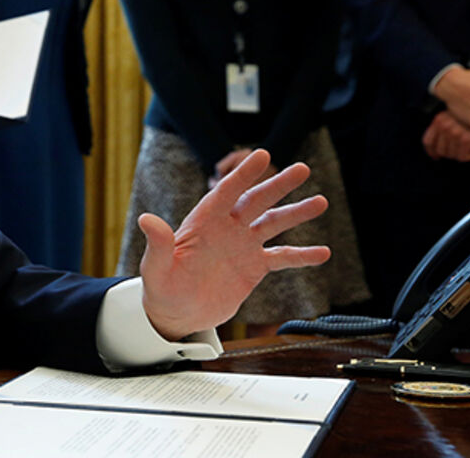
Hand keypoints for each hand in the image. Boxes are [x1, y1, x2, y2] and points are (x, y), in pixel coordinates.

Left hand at [138, 149, 330, 340]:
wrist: (176, 313)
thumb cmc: (161, 289)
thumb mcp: (156, 269)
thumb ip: (157, 245)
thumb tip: (146, 220)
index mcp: (204, 221)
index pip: (226, 192)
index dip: (243, 175)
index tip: (260, 155)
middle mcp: (227, 228)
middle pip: (256, 200)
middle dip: (278, 184)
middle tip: (302, 168)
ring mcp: (242, 245)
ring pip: (274, 223)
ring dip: (296, 213)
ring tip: (321, 202)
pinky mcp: (254, 267)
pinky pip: (282, 257)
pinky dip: (302, 255)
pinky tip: (323, 252)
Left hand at [422, 111, 469, 161]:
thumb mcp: (452, 117)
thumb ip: (441, 129)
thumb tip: (436, 152)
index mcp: (438, 120)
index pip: (427, 141)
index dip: (431, 152)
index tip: (436, 156)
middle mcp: (444, 126)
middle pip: (440, 151)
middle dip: (450, 153)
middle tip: (460, 149)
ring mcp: (455, 133)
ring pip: (452, 155)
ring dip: (460, 154)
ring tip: (468, 146)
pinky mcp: (467, 139)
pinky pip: (463, 157)